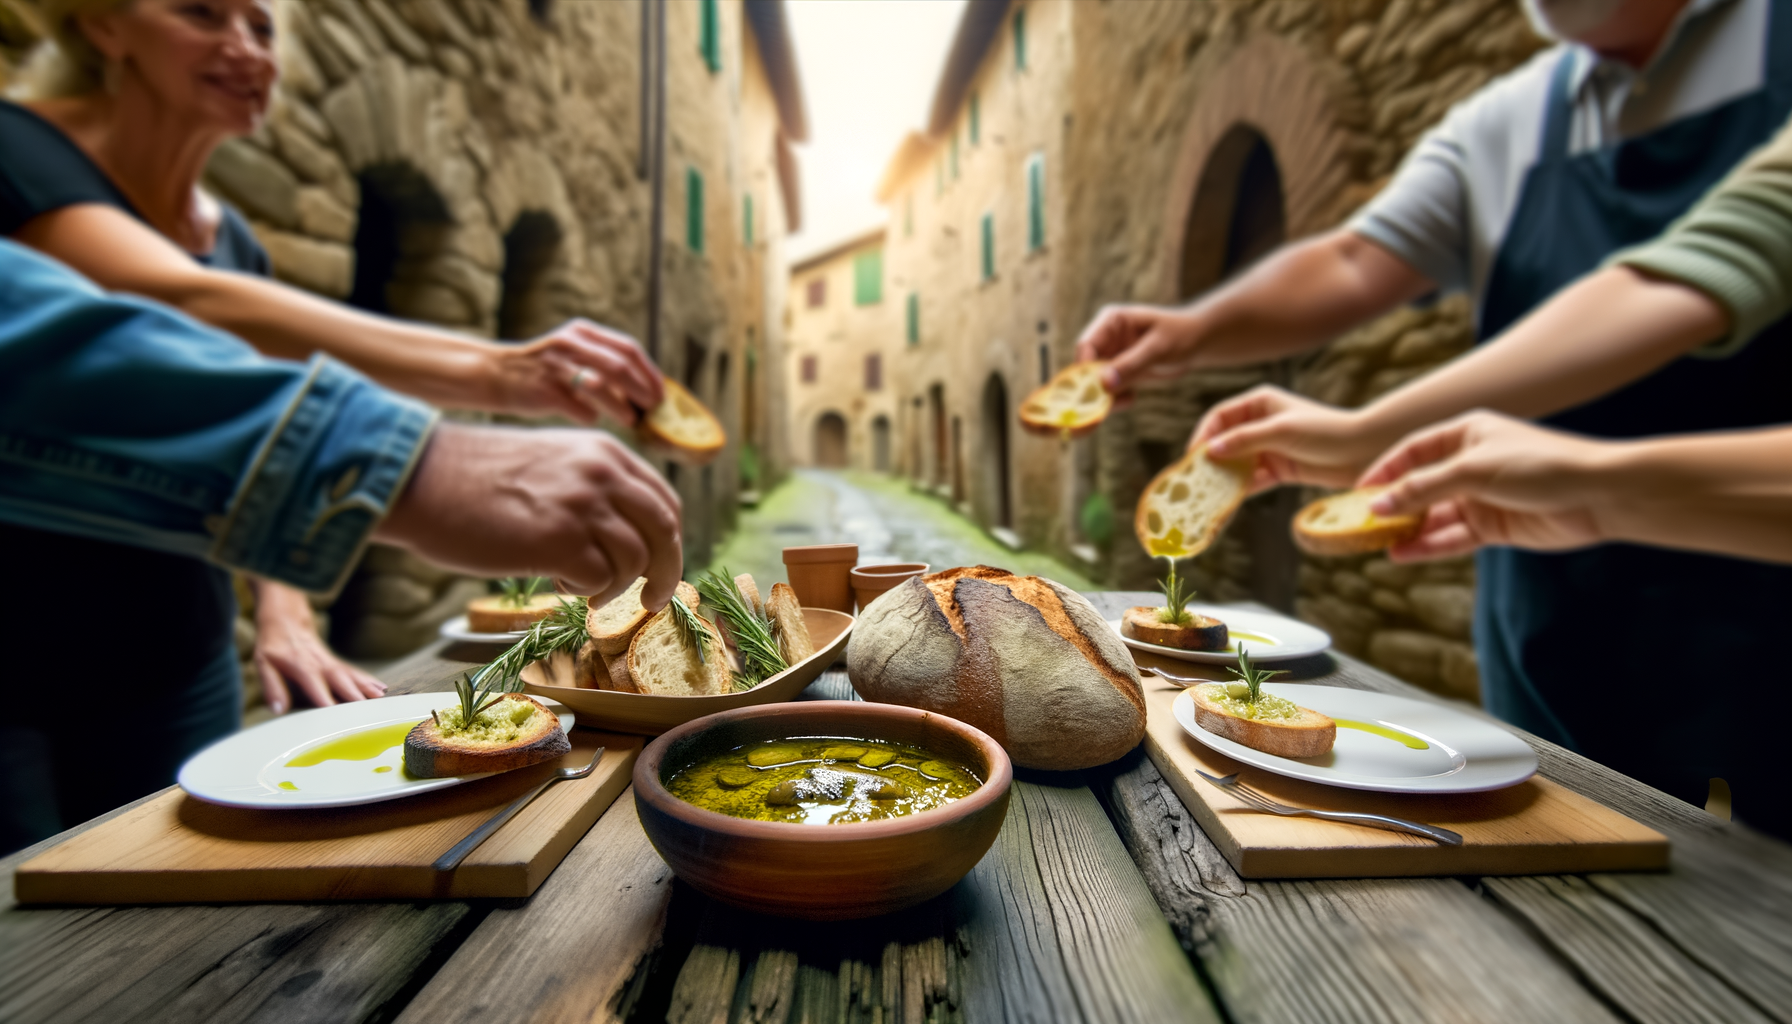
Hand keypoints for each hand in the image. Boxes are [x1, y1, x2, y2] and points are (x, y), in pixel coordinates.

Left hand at [252, 581, 384, 714]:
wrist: (286, 622)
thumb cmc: (273, 646)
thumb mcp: (263, 664)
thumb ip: (272, 687)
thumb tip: (278, 709)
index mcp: (302, 667)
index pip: (316, 685)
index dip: (325, 699)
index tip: (335, 713)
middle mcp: (321, 665)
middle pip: (341, 681)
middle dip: (355, 695)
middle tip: (367, 710)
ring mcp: (332, 663)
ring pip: (353, 676)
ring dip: (367, 688)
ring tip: (381, 699)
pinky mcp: (337, 664)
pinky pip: (356, 672)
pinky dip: (369, 681)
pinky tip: (382, 689)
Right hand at [377, 423, 683, 608]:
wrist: (421, 479)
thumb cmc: (474, 478)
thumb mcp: (550, 462)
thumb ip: (592, 487)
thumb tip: (627, 537)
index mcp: (604, 452)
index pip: (664, 500)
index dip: (667, 539)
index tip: (659, 564)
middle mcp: (602, 474)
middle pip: (665, 531)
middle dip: (666, 573)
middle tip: (651, 600)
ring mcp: (584, 507)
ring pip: (636, 561)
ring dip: (614, 586)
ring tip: (581, 588)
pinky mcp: (560, 542)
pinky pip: (600, 581)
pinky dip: (585, 592)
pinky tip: (556, 583)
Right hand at [491, 319, 664, 424]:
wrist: (495, 373)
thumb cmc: (544, 369)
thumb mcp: (573, 352)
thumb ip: (604, 363)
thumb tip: (644, 389)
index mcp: (583, 332)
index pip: (628, 348)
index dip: (649, 372)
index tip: (661, 393)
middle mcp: (570, 344)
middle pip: (619, 366)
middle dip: (642, 390)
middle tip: (653, 409)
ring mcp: (556, 366)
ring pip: (601, 388)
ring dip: (622, 408)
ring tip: (631, 420)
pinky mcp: (545, 390)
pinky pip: (580, 409)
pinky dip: (591, 416)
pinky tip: (590, 418)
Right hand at [1073, 303, 1202, 396]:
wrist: (1198, 342)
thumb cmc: (1181, 334)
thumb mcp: (1158, 347)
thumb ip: (1131, 363)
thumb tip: (1104, 383)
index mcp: (1110, 322)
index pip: (1086, 344)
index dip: (1084, 367)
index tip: (1094, 387)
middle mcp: (1106, 339)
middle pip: (1086, 367)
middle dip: (1093, 386)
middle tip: (1103, 404)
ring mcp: (1111, 358)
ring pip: (1095, 383)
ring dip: (1104, 397)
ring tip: (1126, 401)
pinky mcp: (1119, 374)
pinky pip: (1108, 392)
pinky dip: (1115, 400)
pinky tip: (1132, 399)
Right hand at [1193, 385, 1381, 492]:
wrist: (1365, 453)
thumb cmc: (1326, 432)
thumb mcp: (1282, 431)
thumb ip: (1245, 439)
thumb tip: (1211, 450)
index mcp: (1260, 403)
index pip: (1220, 416)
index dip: (1203, 436)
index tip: (1193, 458)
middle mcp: (1261, 423)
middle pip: (1224, 441)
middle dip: (1209, 461)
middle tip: (1193, 481)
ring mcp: (1269, 447)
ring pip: (1236, 463)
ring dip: (1223, 478)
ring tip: (1207, 495)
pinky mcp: (1279, 469)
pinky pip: (1252, 480)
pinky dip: (1240, 490)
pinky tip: (1228, 503)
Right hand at [1359, 411, 1612, 560]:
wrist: (1599, 495)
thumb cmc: (1542, 465)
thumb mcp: (1473, 470)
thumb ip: (1423, 488)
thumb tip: (1379, 504)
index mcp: (1467, 434)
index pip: (1413, 450)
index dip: (1385, 469)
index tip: (1358, 490)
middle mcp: (1471, 463)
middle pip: (1421, 485)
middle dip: (1393, 504)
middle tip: (1361, 522)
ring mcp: (1482, 497)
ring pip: (1434, 515)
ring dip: (1408, 528)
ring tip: (1378, 543)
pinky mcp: (1495, 526)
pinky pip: (1452, 537)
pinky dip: (1429, 546)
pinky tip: (1404, 554)